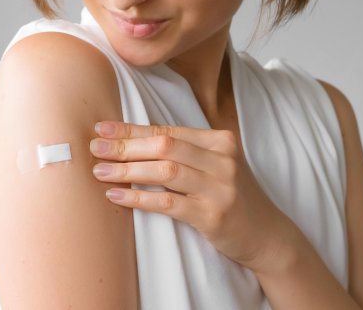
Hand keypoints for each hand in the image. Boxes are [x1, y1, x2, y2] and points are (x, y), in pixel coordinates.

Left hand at [89, 120, 287, 270]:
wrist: (267, 234)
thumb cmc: (233, 197)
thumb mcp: (217, 166)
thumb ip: (187, 151)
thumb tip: (132, 141)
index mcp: (220, 141)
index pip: (168, 130)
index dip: (132, 129)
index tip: (103, 128)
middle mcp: (222, 160)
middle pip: (164, 146)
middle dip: (125, 146)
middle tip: (95, 147)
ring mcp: (220, 188)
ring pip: (164, 171)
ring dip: (127, 171)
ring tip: (100, 171)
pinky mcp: (213, 215)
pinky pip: (168, 203)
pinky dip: (139, 199)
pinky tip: (117, 196)